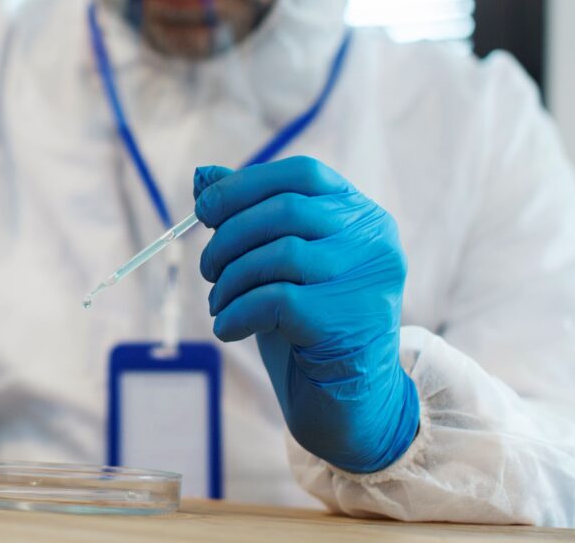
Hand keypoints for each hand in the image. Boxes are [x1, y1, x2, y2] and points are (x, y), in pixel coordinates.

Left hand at [194, 156, 418, 472]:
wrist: (350, 399)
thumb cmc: (311, 320)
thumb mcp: (280, 263)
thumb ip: (248, 215)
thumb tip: (201, 176)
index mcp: (362, 215)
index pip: (303, 174)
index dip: (245, 184)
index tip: (203, 209)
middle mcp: (373, 241)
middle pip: (286, 211)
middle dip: (229, 236)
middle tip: (207, 268)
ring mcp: (365, 281)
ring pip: (279, 255)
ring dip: (231, 279)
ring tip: (218, 301)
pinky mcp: (345, 322)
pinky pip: (273, 302)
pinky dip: (237, 312)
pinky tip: (227, 328)